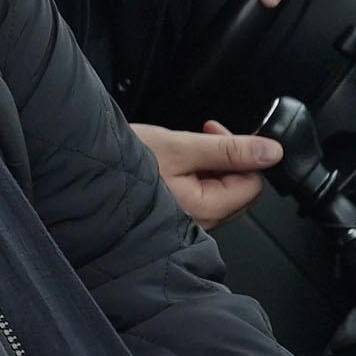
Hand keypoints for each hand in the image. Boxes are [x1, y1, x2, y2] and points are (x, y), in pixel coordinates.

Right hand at [134, 118, 279, 227]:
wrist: (83, 172)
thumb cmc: (123, 162)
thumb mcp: (180, 147)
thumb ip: (229, 150)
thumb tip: (272, 152)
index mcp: (205, 208)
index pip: (252, 183)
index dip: (242, 153)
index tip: (215, 133)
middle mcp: (199, 223)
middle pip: (237, 190)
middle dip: (226, 159)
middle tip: (200, 136)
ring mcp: (186, 222)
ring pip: (218, 192)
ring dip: (208, 165)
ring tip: (180, 149)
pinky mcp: (173, 217)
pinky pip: (198, 196)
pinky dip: (193, 176)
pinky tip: (171, 164)